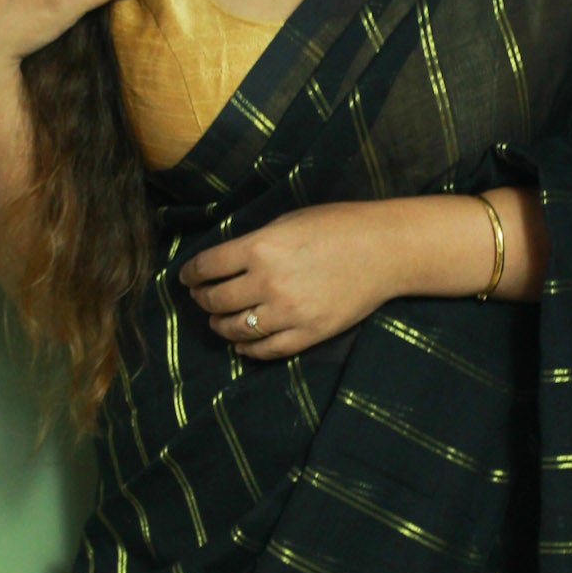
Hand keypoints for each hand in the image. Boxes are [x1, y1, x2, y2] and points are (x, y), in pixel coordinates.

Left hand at [177, 202, 399, 358]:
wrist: (385, 250)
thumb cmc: (338, 226)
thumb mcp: (287, 222)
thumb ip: (253, 243)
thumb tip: (222, 262)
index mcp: (260, 248)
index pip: (206, 267)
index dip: (189, 274)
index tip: (186, 277)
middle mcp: (269, 282)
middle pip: (215, 300)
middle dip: (202, 299)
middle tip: (202, 296)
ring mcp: (288, 312)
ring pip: (235, 329)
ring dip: (220, 325)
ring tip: (219, 320)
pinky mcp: (308, 334)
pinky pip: (266, 350)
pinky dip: (247, 349)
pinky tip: (241, 344)